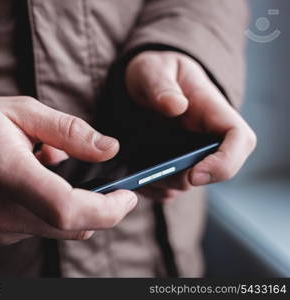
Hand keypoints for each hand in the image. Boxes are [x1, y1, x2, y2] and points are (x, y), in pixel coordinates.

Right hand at [0, 96, 137, 244]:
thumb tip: (110, 150)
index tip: (129, 196)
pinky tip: (36, 186)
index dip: (107, 209)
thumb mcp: (24, 112)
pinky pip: (39, 230)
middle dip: (100, 208)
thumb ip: (70, 131)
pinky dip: (51, 212)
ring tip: (55, 174)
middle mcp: (1, 211)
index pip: (66, 209)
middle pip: (70, 226)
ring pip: (58, 230)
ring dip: (73, 207)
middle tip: (109, 185)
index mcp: (7, 173)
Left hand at [125, 51, 255, 201]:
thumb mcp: (152, 70)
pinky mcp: (176, 163)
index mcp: (212, 110)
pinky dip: (155, 189)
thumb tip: (176, 106)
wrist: (143, 82)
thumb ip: (161, 86)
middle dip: (186, 179)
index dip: (226, 162)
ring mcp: (193, 152)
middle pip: (216, 169)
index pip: (240, 139)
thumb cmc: (154, 72)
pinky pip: (171, 186)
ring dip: (167, 184)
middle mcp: (209, 135)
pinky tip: (138, 179)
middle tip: (155, 173)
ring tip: (140, 173)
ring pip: (191, 182)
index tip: (196, 174)